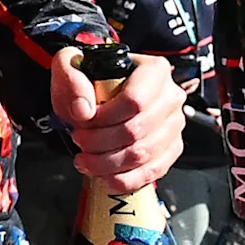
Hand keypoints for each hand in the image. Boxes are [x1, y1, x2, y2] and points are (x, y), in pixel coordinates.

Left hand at [50, 47, 185, 192]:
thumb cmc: (90, 79)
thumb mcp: (71, 65)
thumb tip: (83, 109)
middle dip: (100, 143)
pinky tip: (104, 176)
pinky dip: (124, 180)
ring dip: (107, 164)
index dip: (105, 118)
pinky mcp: (170, 149)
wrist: (98, 94)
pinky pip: (152, 172)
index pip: (134, 101)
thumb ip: (71, 78)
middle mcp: (170, 97)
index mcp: (153, 70)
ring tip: (86, 160)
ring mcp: (173, 125)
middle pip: (137, 130)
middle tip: (79, 140)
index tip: (83, 122)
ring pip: (143, 155)